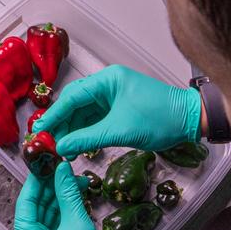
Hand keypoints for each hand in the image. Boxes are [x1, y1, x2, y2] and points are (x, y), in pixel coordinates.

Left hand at [13, 165, 127, 229]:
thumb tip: (61, 168)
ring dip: (60, 200)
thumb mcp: (77, 225)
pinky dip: (64, 214)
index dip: (37, 180)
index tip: (46, 160)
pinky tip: (75, 197)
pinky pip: (54, 228)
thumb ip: (68, 194)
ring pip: (46, 217)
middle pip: (36, 209)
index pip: (26, 202)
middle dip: (52, 188)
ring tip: (75, 180)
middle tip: (64, 167)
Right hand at [32, 64, 200, 157]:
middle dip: (61, 123)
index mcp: (108, 80)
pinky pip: (96, 119)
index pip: (72, 97)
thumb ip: (88, 138)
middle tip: (47, 141)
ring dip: (73, 130)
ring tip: (61, 148)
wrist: (190, 121)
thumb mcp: (120, 130)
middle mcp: (108, 85)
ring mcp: (114, 97)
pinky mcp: (120, 109)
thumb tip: (62, 147)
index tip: (40, 129)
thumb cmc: (161, 118)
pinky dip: (86, 133)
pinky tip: (77, 146)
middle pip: (75, 103)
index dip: (54, 115)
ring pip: (85, 113)